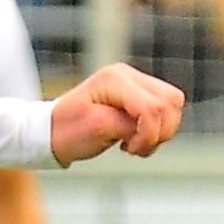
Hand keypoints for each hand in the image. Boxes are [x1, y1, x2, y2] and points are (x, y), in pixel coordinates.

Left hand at [49, 63, 186, 164]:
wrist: (51, 132)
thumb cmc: (67, 131)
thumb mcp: (98, 129)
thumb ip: (130, 125)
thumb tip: (152, 126)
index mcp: (115, 79)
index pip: (153, 106)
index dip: (149, 133)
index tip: (128, 148)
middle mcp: (128, 74)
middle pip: (171, 101)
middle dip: (159, 131)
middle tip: (133, 147)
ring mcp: (134, 83)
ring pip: (172, 105)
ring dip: (160, 131)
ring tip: (133, 144)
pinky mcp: (137, 95)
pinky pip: (164, 111)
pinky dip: (155, 130)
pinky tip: (134, 138)